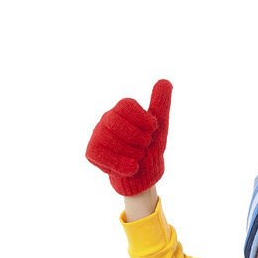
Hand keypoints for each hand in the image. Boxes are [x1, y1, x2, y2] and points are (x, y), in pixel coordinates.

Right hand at [85, 79, 172, 195]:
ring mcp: (97, 135)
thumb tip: (165, 81)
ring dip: (132, 154)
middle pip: (115, 121)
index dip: (143, 119)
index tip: (152, 130)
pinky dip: (121, 165)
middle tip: (145, 146)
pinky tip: (131, 168)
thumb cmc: (149, 148)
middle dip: (137, 137)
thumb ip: (160, 104)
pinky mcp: (92, 153)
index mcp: (122, 110)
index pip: (126, 105)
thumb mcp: (158, 127)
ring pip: (109, 140)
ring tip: (138, 157)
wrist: (143, 176)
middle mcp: (106, 119)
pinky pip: (101, 155)